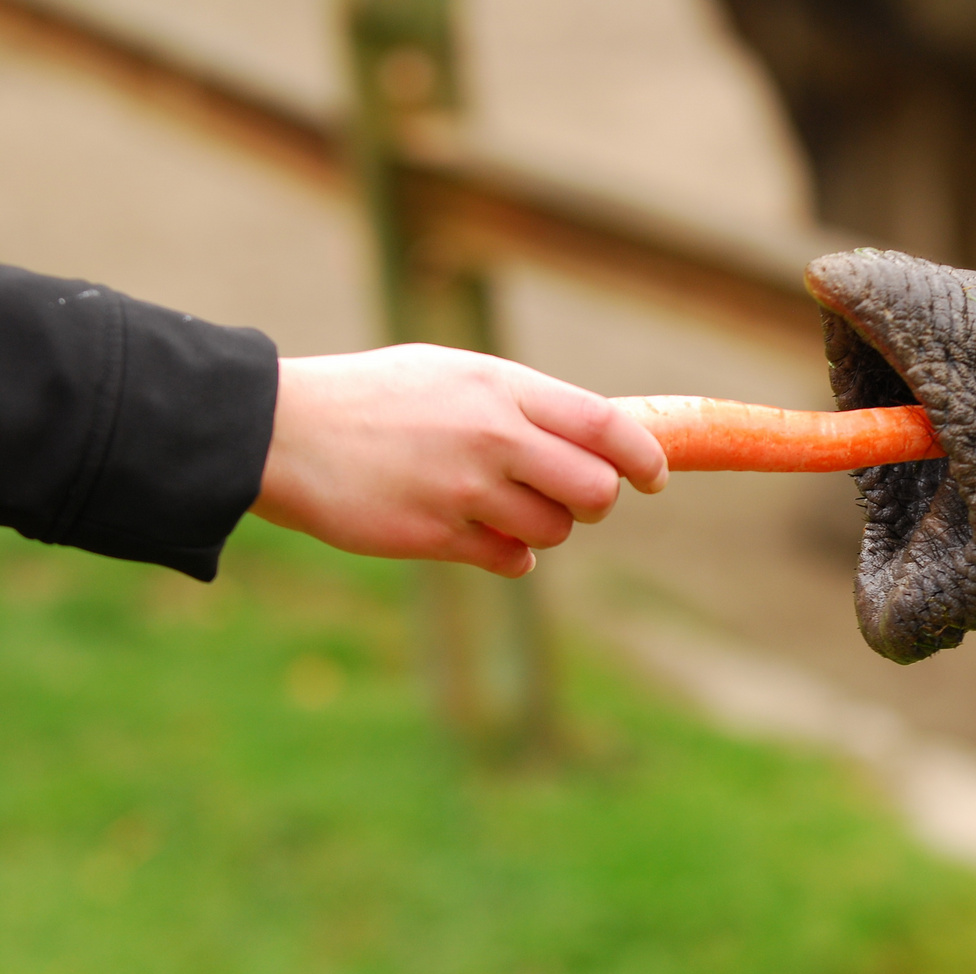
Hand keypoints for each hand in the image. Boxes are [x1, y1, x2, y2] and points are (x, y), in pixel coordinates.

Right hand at [251, 344, 667, 576]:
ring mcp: (466, 489)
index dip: (644, 456)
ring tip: (500, 505)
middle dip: (595, 501)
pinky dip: (509, 555)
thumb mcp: (451, 375)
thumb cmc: (372, 399)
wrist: (283, 433)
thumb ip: (521, 404)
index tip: (656, 476)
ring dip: (542, 528)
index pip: (606, 424)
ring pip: (553, 531)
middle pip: (595, 490)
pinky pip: (509, 560)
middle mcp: (494, 436)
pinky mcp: (437, 536)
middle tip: (571, 497)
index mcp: (502, 387)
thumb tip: (594, 439)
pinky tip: (481, 537)